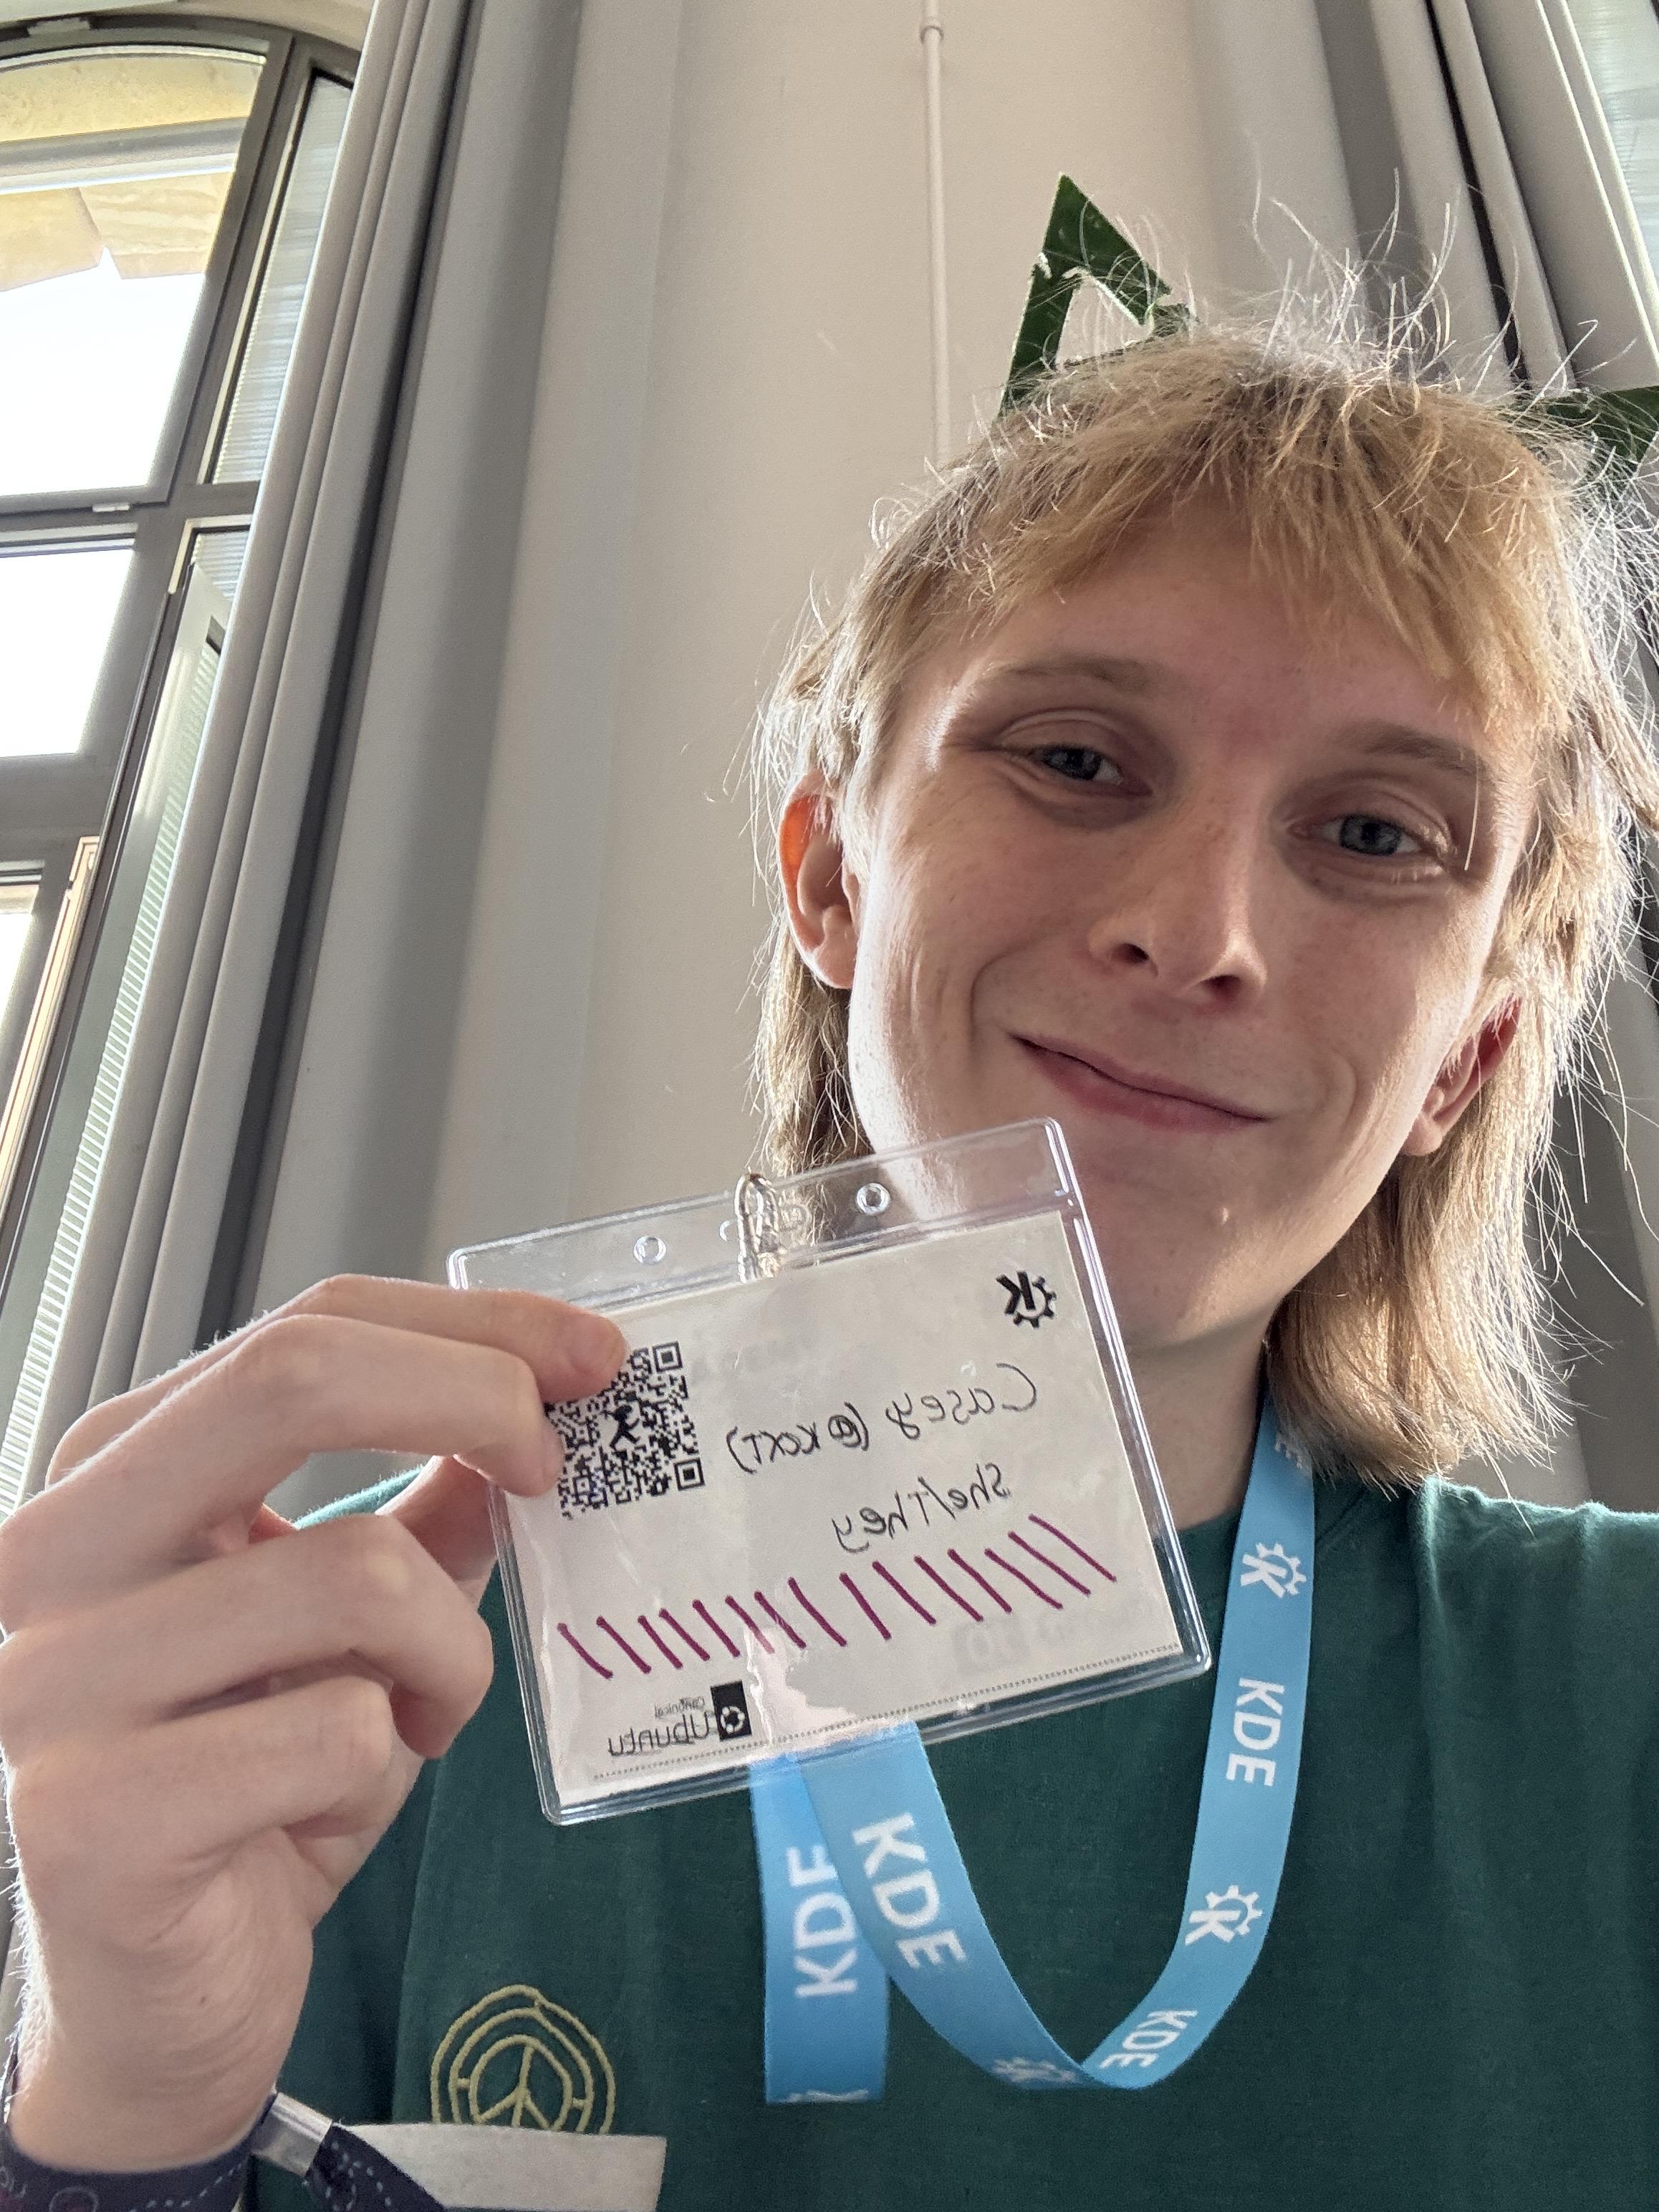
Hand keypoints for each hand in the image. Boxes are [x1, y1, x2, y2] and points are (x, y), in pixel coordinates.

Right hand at [0, 1276, 624, 2169]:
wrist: (158, 2003)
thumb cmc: (256, 1782)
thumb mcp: (354, 1619)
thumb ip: (427, 1507)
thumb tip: (542, 1402)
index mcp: (112, 1472)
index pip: (305, 1328)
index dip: (470, 1326)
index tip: (589, 1356)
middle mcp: (55, 1549)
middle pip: (294, 1378)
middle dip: (474, 1394)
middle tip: (553, 1467)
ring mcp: (53, 1680)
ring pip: (356, 1571)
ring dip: (449, 1649)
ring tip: (422, 1710)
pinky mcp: (90, 1815)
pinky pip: (335, 1730)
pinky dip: (390, 1754)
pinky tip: (345, 1792)